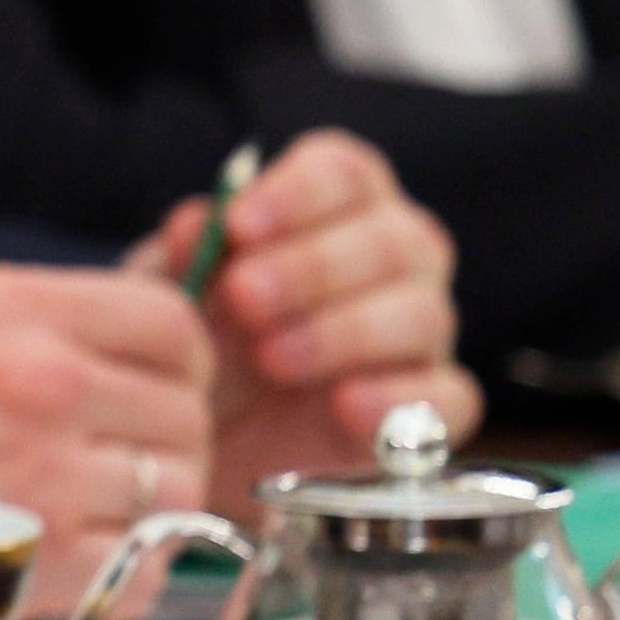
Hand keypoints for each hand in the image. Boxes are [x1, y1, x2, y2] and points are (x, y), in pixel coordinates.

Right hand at [0, 263, 213, 618]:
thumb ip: (56, 316)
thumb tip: (151, 340)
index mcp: (22, 311)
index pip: (173, 325)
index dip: (177, 359)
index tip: (155, 382)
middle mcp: (45, 385)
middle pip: (187, 414)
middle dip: (163, 436)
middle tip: (115, 453)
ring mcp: (48, 476)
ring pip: (180, 492)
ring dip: (149, 504)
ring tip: (91, 504)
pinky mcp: (43, 560)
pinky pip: (143, 569)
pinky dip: (124, 569)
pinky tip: (75, 551)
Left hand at [129, 129, 475, 497]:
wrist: (194, 446)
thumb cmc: (193, 344)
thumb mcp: (169, 299)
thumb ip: (183, 258)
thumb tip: (196, 222)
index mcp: (334, 211)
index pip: (345, 173)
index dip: (298, 192)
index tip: (238, 225)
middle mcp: (394, 262)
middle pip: (393, 238)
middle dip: (314, 266)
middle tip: (243, 297)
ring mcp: (420, 337)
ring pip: (425, 312)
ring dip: (346, 331)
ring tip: (271, 358)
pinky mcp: (430, 413)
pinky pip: (450, 399)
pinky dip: (402, 399)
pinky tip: (345, 404)